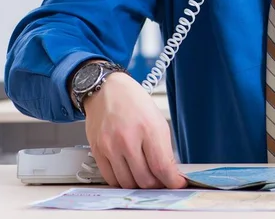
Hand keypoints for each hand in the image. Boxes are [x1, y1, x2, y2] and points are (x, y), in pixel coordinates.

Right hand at [84, 72, 186, 189]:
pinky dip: (122, 181)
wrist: (107, 90)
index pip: (162, 166)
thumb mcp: (157, 120)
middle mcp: (128, 139)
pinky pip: (111, 179)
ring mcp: (110, 146)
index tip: (176, 184)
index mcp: (148, 128)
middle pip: (145, 179)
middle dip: (156, 184)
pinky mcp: (98, 151)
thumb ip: (163, 148)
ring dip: (139, 185)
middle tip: (161, 180)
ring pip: (128, 183)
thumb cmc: (134, 102)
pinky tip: (128, 173)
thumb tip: (169, 172)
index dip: (172, 181)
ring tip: (145, 176)